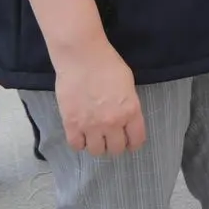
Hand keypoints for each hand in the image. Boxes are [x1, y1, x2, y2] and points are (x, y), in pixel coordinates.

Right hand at [52, 40, 146, 156]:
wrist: (82, 57)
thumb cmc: (108, 63)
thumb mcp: (128, 84)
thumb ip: (128, 104)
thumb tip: (126, 117)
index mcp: (130, 111)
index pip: (136, 140)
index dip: (133, 143)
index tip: (130, 142)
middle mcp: (112, 122)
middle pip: (116, 149)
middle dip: (115, 144)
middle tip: (110, 137)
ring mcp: (91, 125)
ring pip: (96, 151)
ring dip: (97, 145)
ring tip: (95, 136)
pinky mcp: (71, 124)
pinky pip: (76, 145)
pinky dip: (79, 142)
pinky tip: (80, 134)